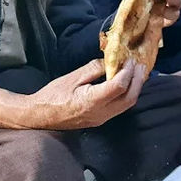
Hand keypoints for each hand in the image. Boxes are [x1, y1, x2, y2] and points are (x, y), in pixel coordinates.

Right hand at [29, 58, 145, 128]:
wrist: (40, 116)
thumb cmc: (53, 95)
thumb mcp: (73, 77)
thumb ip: (94, 68)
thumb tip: (111, 61)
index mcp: (91, 101)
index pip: (119, 86)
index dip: (128, 72)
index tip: (130, 60)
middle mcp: (100, 113)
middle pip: (129, 99)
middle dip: (138, 81)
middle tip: (140, 65)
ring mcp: (102, 119)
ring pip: (127, 105)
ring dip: (135, 88)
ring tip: (137, 73)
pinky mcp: (100, 120)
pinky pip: (120, 108)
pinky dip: (127, 94)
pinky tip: (127, 83)